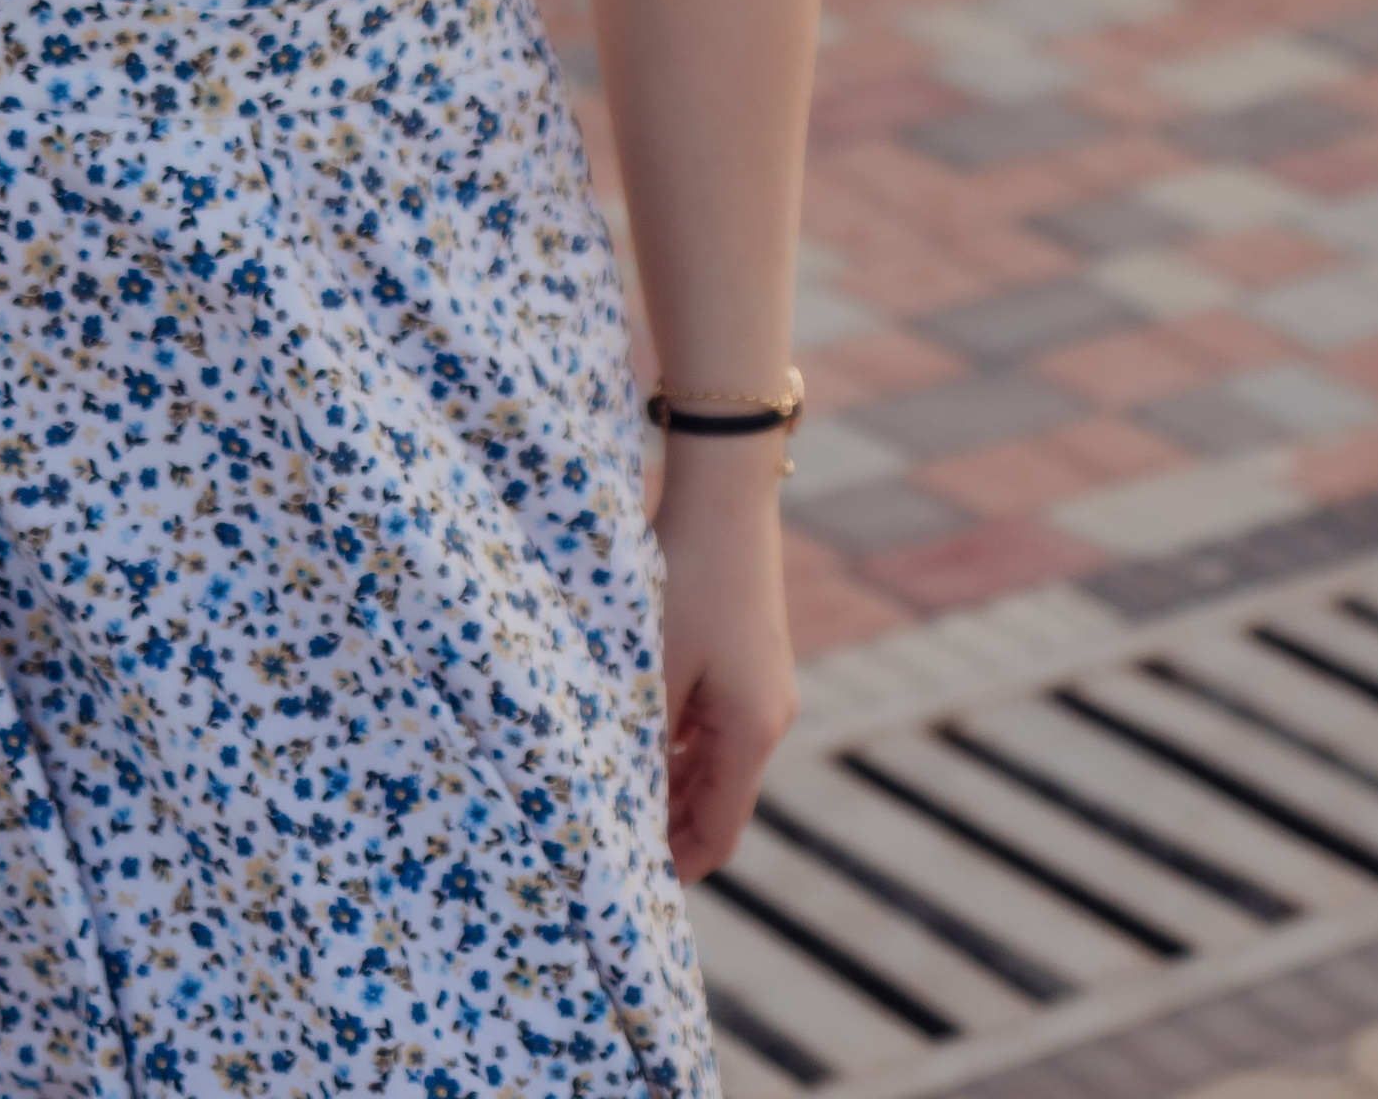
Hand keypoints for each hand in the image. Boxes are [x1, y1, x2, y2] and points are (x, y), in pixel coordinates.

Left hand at [655, 446, 798, 880]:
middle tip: (610, 842)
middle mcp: (767, 715)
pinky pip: (714, 720)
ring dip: (671, 781)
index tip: (632, 882)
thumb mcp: (656, 666)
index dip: (679, 863)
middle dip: (669, 825)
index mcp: (753, 732)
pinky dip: (679, 740)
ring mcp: (761, 684)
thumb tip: (623, 797)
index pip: (720, 831)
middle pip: (719, 799)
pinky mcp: (748, 654)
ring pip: (714, 759)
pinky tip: (636, 734)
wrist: (724, 496)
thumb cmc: (687, 582)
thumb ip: (644, 737)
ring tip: (613, 794)